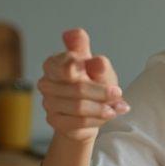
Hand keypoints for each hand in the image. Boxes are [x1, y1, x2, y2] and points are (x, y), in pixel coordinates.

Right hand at [39, 28, 129, 142]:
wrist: (91, 110)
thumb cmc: (93, 81)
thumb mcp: (97, 65)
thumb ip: (91, 54)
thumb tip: (82, 43)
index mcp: (54, 63)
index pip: (66, 63)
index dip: (84, 67)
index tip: (102, 67)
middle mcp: (46, 82)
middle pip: (77, 88)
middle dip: (102, 92)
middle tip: (118, 92)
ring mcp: (48, 103)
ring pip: (79, 107)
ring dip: (103, 108)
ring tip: (117, 106)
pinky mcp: (54, 121)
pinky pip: (79, 122)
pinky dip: (98, 119)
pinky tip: (109, 115)